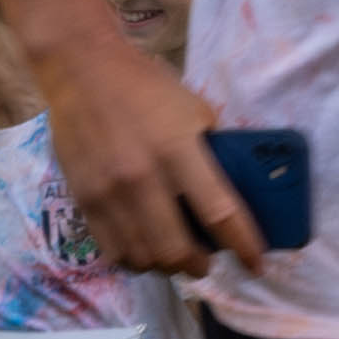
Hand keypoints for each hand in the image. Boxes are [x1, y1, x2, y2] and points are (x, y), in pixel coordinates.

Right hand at [41, 26, 255, 278]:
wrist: (82, 71)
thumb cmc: (147, 88)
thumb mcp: (195, 111)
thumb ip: (211, 153)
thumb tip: (232, 191)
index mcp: (178, 149)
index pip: (219, 212)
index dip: (243, 246)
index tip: (256, 265)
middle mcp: (142, 177)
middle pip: (176, 249)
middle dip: (199, 266)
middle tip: (208, 264)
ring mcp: (108, 192)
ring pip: (143, 257)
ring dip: (166, 267)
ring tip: (176, 260)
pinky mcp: (83, 199)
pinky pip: (112, 249)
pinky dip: (134, 260)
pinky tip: (145, 253)